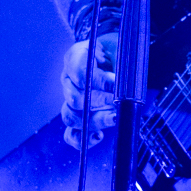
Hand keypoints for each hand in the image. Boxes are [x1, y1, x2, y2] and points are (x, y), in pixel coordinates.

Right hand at [61, 33, 117, 147]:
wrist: (117, 59)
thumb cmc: (118, 53)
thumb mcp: (120, 50)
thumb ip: (120, 63)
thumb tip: (121, 83)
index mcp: (76, 57)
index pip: (80, 71)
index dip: (99, 80)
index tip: (117, 83)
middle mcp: (69, 80)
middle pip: (74, 98)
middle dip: (98, 101)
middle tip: (117, 101)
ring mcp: (71, 100)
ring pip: (71, 117)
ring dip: (95, 120)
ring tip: (113, 118)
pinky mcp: (78, 118)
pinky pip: (71, 134)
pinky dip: (83, 139)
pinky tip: (98, 136)